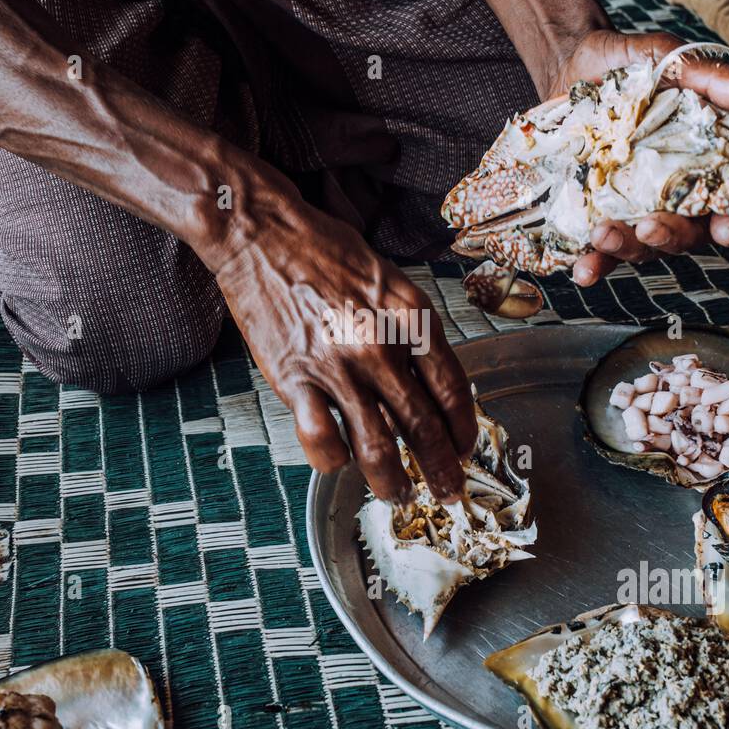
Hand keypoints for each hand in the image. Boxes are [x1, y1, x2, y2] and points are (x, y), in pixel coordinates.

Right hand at [214, 185, 475, 502]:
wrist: (264, 234)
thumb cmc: (327, 252)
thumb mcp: (390, 281)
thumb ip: (412, 331)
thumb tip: (432, 382)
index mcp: (413, 318)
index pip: (453, 390)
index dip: (463, 429)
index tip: (464, 448)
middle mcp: (382, 346)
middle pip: (423, 426)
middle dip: (440, 469)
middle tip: (447, 491)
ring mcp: (338, 366)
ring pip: (378, 447)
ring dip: (392, 481)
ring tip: (397, 494)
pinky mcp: (295, 379)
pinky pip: (322, 440)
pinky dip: (334, 460)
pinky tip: (339, 461)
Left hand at [544, 30, 728, 286]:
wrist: (572, 62)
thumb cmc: (634, 64)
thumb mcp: (674, 62)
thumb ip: (717, 81)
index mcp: (706, 162)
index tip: (726, 229)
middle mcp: (675, 194)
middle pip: (687, 234)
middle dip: (671, 237)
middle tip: (650, 227)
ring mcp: (635, 208)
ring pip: (643, 246)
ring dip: (626, 249)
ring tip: (603, 238)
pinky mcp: (596, 214)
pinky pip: (597, 250)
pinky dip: (592, 264)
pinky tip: (582, 271)